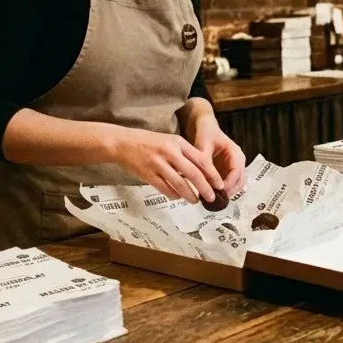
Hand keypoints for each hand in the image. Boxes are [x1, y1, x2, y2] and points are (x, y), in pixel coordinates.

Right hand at [109, 127, 223, 204]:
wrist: (123, 143)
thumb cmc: (149, 142)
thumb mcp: (170, 141)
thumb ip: (185, 154)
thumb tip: (203, 172)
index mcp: (178, 143)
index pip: (201, 160)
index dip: (212, 174)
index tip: (220, 184)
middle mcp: (170, 152)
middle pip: (193, 173)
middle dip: (205, 188)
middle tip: (212, 198)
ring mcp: (158, 164)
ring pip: (179, 183)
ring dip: (190, 195)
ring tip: (196, 201)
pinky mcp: (148, 174)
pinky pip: (165, 188)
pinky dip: (174, 194)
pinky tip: (178, 197)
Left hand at [189, 116, 246, 196]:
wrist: (206, 128)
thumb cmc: (206, 134)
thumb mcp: (202, 145)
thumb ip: (204, 161)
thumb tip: (202, 179)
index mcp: (236, 153)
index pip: (237, 171)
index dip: (229, 183)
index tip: (218, 191)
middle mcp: (238, 161)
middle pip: (240, 181)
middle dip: (230, 191)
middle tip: (216, 200)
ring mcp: (234, 168)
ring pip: (236, 185)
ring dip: (227, 193)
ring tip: (213, 200)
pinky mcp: (227, 172)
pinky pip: (229, 184)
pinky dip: (222, 191)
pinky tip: (211, 195)